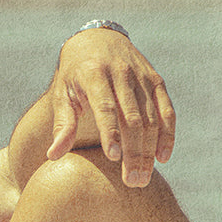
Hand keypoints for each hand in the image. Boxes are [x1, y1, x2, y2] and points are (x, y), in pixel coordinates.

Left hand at [47, 28, 176, 186]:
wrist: (97, 40)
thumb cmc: (73, 75)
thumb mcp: (62, 95)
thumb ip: (62, 124)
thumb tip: (53, 156)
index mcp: (93, 74)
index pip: (105, 107)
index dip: (111, 132)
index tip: (114, 158)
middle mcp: (121, 73)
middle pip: (132, 118)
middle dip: (134, 152)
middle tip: (133, 182)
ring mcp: (141, 76)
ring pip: (152, 118)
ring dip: (150, 150)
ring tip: (143, 177)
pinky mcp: (156, 80)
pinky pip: (166, 110)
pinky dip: (167, 134)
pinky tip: (162, 157)